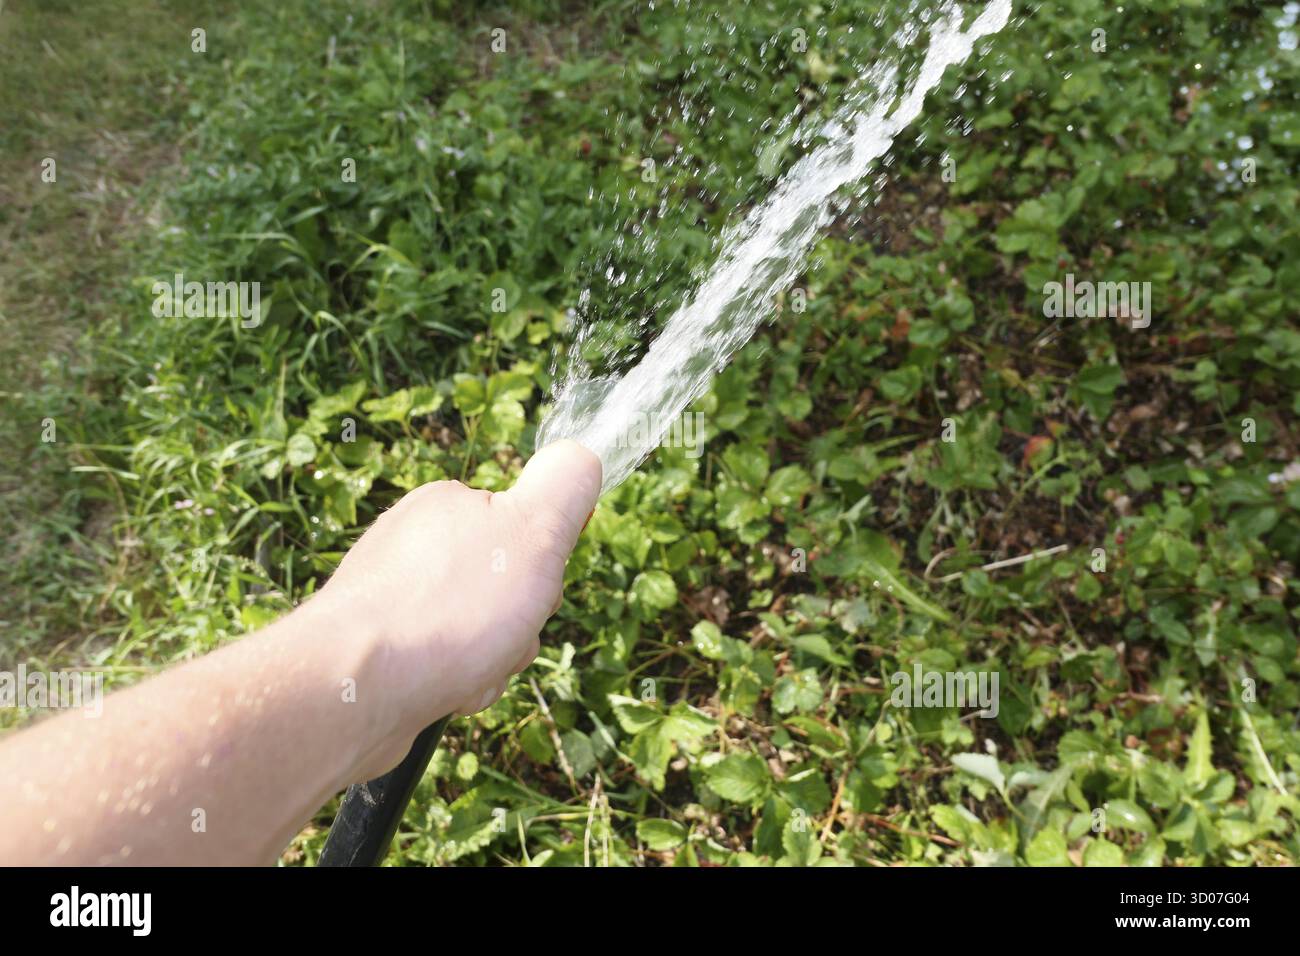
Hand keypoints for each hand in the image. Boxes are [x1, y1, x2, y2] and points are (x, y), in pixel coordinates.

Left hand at [318, 439, 600, 777]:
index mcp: (447, 505)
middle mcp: (413, 546)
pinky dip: (456, 683)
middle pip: (503, 585)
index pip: (521, 527)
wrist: (354, 689)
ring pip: (476, 632)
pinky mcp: (376, 650)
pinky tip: (446, 692)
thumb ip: (565, 486)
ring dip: (490, 660)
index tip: (534, 585)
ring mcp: (390, 600)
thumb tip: (583, 455)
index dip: (542, 564)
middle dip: (516, 623)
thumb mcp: (532, 530)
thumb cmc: (449, 609)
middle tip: (502, 635)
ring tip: (468, 671)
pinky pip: (441, 666)